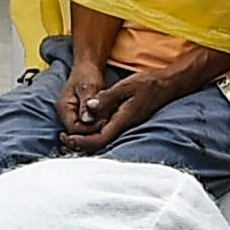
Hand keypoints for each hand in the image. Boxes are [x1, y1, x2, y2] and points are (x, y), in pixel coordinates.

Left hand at [58, 69, 177, 155]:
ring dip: (85, 141)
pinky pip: (107, 134)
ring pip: (103, 141)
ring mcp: (125, 126)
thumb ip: (107, 98)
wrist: (166, 85)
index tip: (67, 138)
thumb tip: (89, 107)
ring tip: (68, 136)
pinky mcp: (125, 123)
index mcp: (123, 120)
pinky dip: (93, 134)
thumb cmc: (147, 83)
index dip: (82, 142)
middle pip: (99, 145)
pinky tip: (84, 129)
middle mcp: (124, 127)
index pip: (100, 139)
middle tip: (62, 138)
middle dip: (80, 145)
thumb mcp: (125, 86)